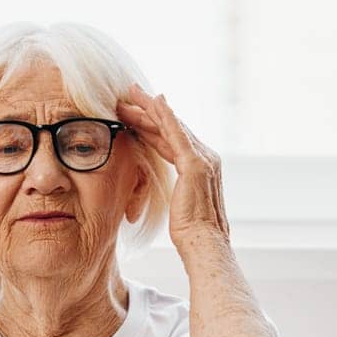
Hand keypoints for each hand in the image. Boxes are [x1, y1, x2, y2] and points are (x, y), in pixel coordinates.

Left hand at [116, 83, 229, 245]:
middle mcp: (206, 158)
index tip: (137, 113)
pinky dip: (165, 115)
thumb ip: (178, 192)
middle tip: (130, 94)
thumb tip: (169, 194)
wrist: (204, 244)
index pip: (174, 140)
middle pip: (173, 128)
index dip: (154, 125)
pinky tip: (153, 101)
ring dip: (151, 107)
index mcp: (202, 167)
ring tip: (132, 93)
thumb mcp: (182, 206)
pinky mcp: (195, 163)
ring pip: (172, 126)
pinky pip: (176, 133)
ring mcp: (203, 159)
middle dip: (150, 110)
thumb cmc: (192, 233)